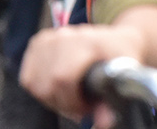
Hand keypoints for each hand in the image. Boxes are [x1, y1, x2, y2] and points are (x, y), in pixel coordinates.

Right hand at [21, 23, 146, 121]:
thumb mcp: (129, 73)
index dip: (73, 101)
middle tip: (81, 106)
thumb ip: (116, 98)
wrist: (116, 36)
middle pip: (49, 85)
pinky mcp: (37, 43)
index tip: (88, 108)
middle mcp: (66, 36)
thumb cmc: (122, 55)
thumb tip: (105, 122)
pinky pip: (28, 79)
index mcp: (90, 41)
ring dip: (53, 99)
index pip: (63, 78)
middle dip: (65, 103)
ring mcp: (50, 38)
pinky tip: (59, 87)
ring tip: (73, 96)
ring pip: (36, 85)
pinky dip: (41, 89)